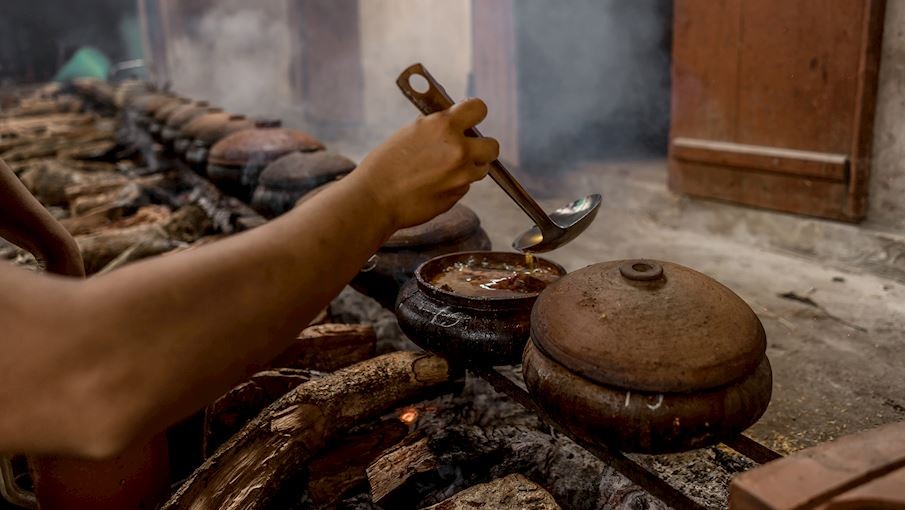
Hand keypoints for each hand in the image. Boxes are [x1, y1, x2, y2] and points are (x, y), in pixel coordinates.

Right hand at [351, 98, 499, 229]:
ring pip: (482, 169)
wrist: (374, 197)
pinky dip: (455, 185)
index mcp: (443, 125)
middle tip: (467, 150)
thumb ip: (437, 129)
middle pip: (492, 145)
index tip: (470, 118)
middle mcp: (458, 149)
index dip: (475, 113)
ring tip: (446, 170)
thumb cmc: (385, 164)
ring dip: (470, 168)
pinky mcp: (457, 195)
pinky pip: (465, 186)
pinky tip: (433, 186)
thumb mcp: (411, 132)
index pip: (479, 108)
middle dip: (482, 147)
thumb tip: (455, 125)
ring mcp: (460, 175)